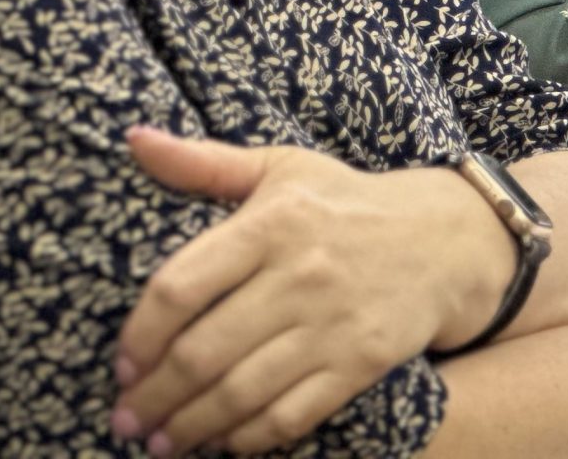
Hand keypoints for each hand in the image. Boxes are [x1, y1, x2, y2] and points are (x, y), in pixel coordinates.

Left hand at [113, 128, 513, 454]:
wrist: (445, 239)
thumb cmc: (346, 202)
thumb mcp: (280, 167)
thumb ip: (203, 162)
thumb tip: (133, 139)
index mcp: (271, 221)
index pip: (180, 287)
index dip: (140, 335)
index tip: (122, 364)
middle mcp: (300, 273)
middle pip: (202, 352)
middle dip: (154, 396)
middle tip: (125, 419)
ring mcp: (333, 322)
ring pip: (240, 392)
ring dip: (191, 426)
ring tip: (161, 441)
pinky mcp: (362, 362)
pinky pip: (291, 414)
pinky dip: (249, 437)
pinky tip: (223, 442)